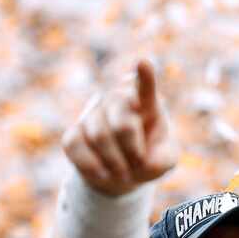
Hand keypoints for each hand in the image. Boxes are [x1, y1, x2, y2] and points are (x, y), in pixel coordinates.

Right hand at [62, 60, 178, 196]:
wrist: (121, 171)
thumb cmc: (148, 158)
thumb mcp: (164, 161)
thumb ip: (162, 159)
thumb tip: (143, 160)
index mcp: (145, 102)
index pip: (145, 87)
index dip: (144, 77)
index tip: (143, 63)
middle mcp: (117, 100)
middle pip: (122, 123)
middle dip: (132, 150)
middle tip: (138, 164)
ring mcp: (93, 113)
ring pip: (98, 136)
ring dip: (114, 162)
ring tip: (124, 174)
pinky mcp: (74, 131)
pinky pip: (75, 145)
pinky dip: (91, 165)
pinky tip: (103, 173)